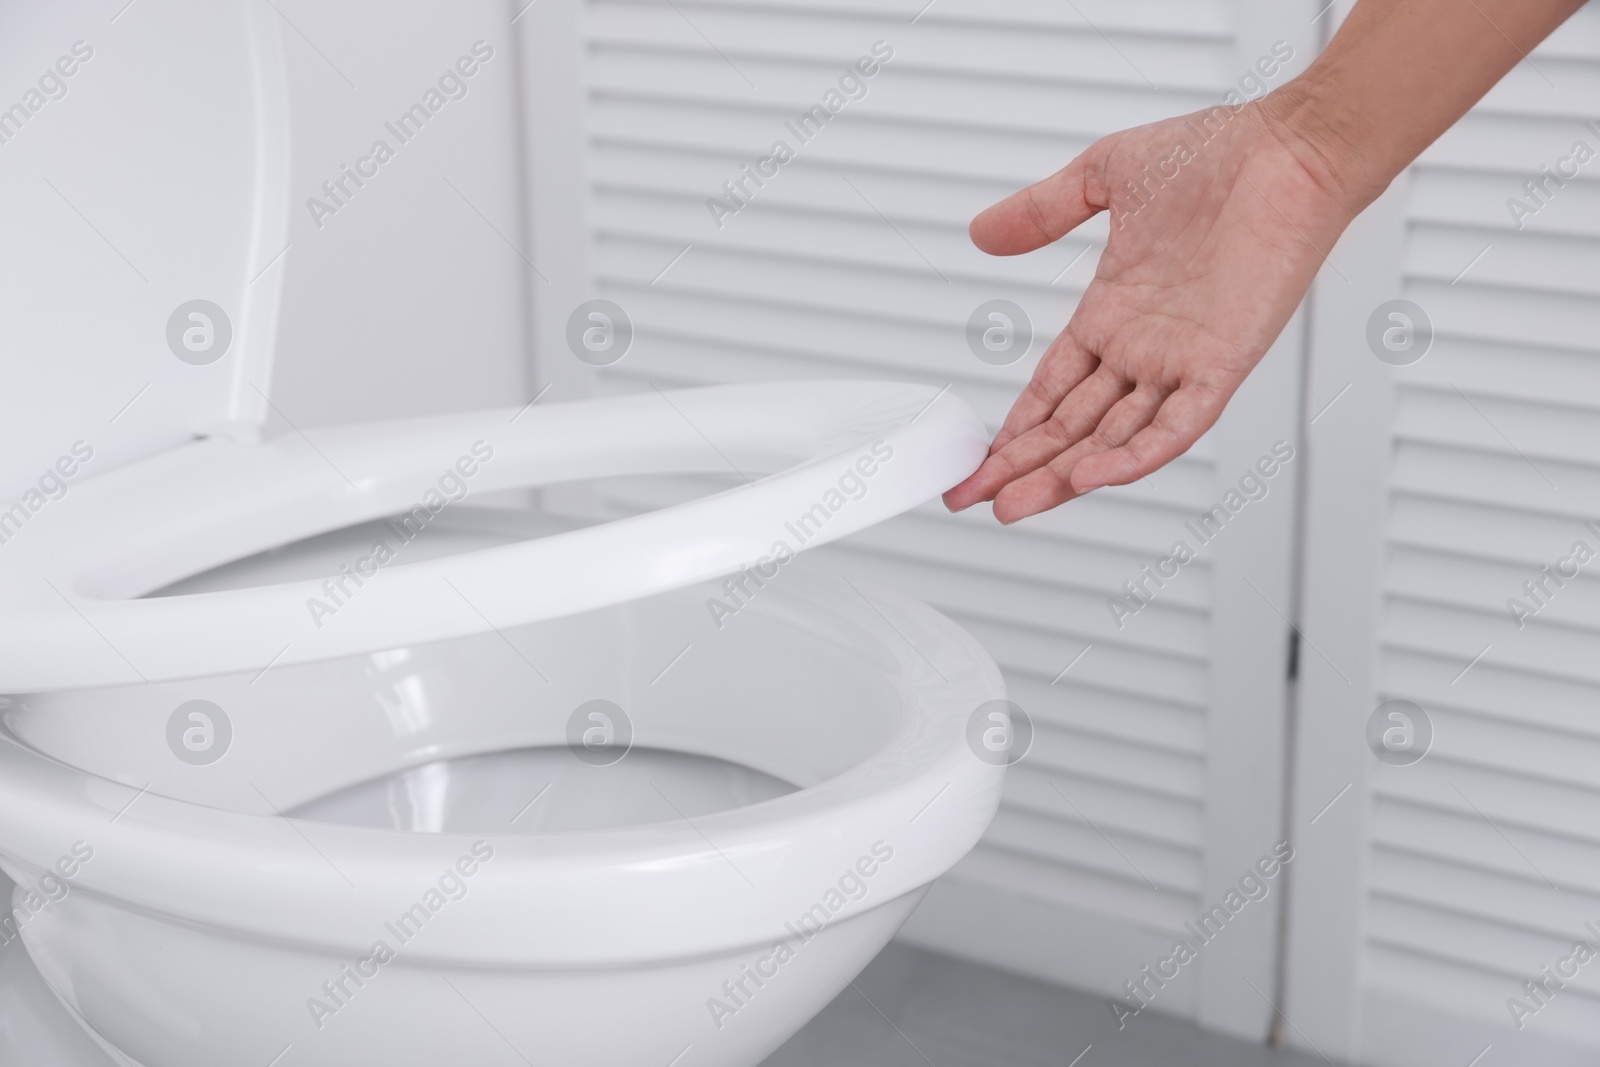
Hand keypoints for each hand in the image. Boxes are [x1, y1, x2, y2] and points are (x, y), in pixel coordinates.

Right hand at [943, 97, 1359, 522]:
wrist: (1291, 148)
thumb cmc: (1219, 153)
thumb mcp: (1105, 177)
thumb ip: (1042, 212)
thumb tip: (981, 235)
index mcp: (1113, 313)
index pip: (1052, 390)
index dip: (1013, 428)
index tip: (975, 460)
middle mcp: (1143, 347)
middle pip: (1070, 428)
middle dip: (1019, 468)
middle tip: (971, 500)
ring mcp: (1180, 360)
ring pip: (1112, 439)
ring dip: (1062, 476)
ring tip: (1014, 506)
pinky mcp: (1220, 363)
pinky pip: (1176, 425)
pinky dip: (1136, 456)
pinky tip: (1092, 478)